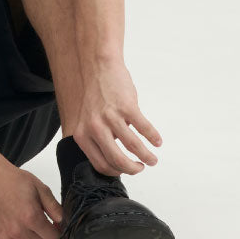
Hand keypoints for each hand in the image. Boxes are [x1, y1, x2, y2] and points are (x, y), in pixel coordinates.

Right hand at [0, 156, 63, 238]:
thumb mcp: (41, 188)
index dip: (60, 233)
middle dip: (49, 238)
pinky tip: (18, 224)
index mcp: (30, 218)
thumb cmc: (14, 181)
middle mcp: (18, 231)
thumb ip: (55, 208)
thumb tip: (63, 223)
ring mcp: (7, 237)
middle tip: (45, 224)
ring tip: (28, 221)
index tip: (57, 225)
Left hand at [74, 58, 162, 176]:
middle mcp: (94, 128)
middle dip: (132, 169)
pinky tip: (157, 142)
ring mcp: (110, 118)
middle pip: (117, 161)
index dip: (116, 172)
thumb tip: (114, 158)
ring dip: (147, 157)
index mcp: (82, 134)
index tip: (125, 170)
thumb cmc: (93, 95)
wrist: (96, 66)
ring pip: (134, 147)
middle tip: (141, 168)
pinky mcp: (126, 107)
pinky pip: (144, 128)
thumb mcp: (87, 120)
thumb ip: (97, 139)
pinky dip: (153, 138)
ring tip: (152, 159)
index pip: (100, 164)